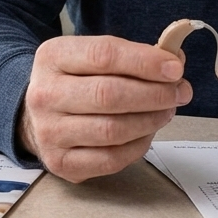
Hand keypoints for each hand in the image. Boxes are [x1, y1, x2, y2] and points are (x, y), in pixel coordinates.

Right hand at [19, 36, 189, 182]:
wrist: (37, 116)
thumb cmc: (76, 82)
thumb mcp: (91, 57)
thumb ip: (131, 56)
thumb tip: (174, 63)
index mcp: (52, 57)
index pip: (103, 55)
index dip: (144, 61)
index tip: (175, 68)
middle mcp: (44, 94)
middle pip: (108, 94)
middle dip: (154, 94)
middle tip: (179, 92)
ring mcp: (49, 132)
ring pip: (112, 130)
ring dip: (150, 120)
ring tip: (166, 110)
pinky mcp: (61, 162)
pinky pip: (111, 158)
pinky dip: (138, 145)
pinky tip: (148, 132)